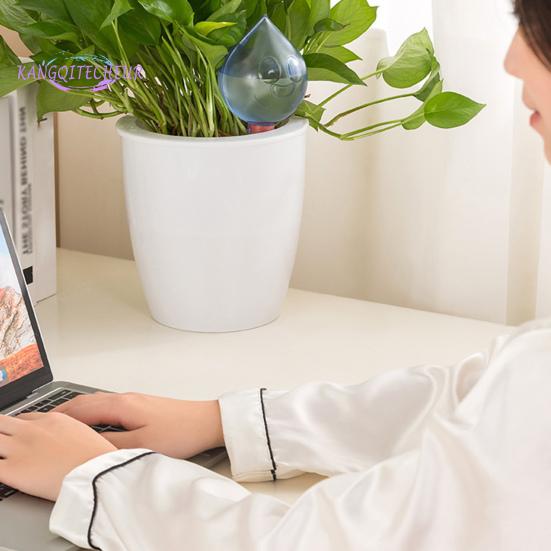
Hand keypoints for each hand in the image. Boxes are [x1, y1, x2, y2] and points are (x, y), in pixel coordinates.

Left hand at [0, 412, 115, 500]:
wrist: (95, 473)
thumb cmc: (97, 458)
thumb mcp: (86, 433)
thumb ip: (69, 432)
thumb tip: (67, 441)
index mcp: (52, 420)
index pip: (24, 417)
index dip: (16, 427)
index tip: (14, 433)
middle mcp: (33, 430)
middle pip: (1, 422)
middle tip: (2, 440)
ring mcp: (19, 448)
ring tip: (2, 454)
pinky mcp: (11, 470)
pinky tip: (0, 472)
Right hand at [54, 392, 224, 458]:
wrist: (206, 421)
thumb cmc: (179, 433)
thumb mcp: (141, 446)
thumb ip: (111, 445)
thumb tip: (86, 444)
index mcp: (121, 405)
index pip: (80, 409)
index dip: (59, 418)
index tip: (42, 426)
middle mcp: (125, 397)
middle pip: (85, 401)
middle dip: (63, 411)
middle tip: (45, 423)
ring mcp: (134, 399)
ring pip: (97, 401)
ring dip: (78, 410)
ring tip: (64, 424)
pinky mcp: (141, 405)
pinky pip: (108, 404)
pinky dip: (93, 411)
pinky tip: (94, 422)